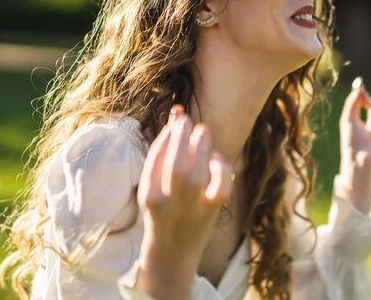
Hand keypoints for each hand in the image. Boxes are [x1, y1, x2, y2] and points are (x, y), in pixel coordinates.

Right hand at [137, 105, 232, 259]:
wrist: (173, 253)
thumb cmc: (165, 210)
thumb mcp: (155, 186)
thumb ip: (163, 155)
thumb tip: (177, 117)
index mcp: (149, 195)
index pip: (156, 159)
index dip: (167, 135)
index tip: (176, 119)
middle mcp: (169, 203)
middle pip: (176, 165)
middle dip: (182, 137)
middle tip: (187, 120)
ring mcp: (191, 210)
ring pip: (197, 175)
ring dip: (201, 147)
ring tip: (202, 131)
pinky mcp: (210, 213)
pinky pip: (220, 188)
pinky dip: (221, 169)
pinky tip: (216, 158)